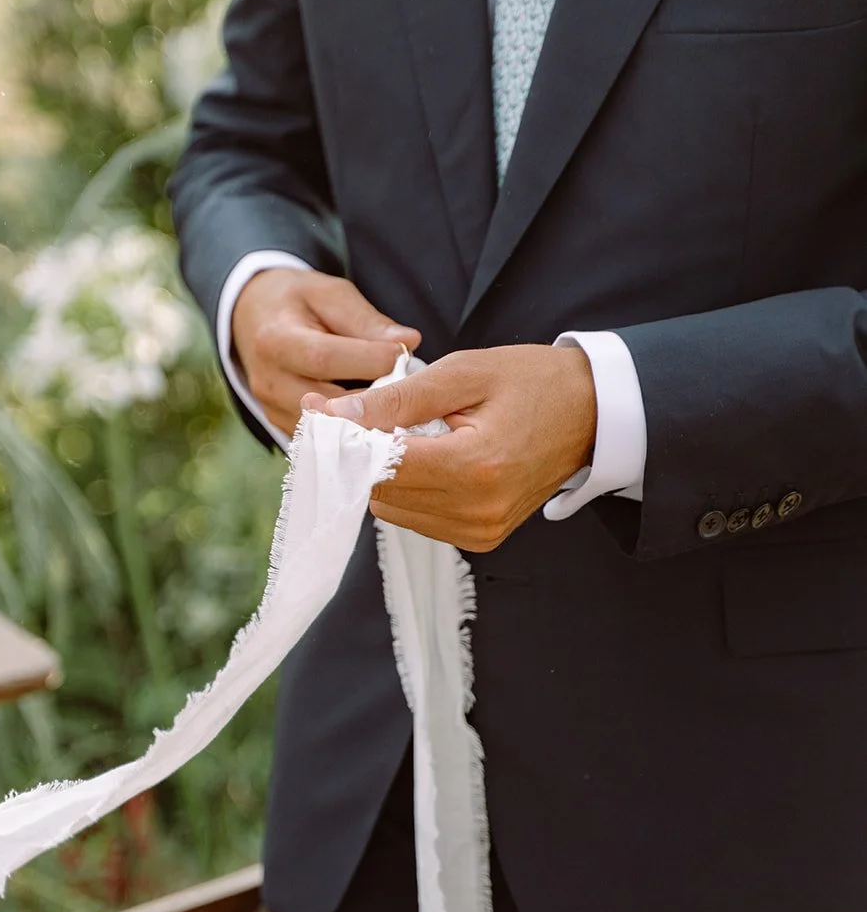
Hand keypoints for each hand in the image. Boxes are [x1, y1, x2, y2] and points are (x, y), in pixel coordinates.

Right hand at [232, 269, 420, 437]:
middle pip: (327, 401)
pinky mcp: (281, 425)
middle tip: (410, 387)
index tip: (404, 354)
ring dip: (366, 418)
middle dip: (374, 396)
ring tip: (397, 403)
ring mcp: (272, 409)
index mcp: (275, 340)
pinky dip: (352, 429)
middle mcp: (268, 381)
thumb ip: (367, 320)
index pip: (324, 357)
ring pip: (327, 427)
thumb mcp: (329, 294)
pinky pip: (322, 437)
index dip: (369, 360)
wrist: (254, 318)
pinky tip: (377, 417)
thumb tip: (408, 342)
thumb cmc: (298, 302)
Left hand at [301, 346, 596, 551]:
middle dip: (358, 455)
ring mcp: (480, 531)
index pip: (381, 465)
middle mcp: (477, 511)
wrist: (592, 413)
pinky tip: (422, 455)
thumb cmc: (532, 381)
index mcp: (475, 467)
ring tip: (399, 432)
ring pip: (393, 509)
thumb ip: (396, 399)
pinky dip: (407, 488)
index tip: (319, 409)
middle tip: (354, 414)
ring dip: (381, 474)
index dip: (343, 437)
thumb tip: (334, 416)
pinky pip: (417, 518)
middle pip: (380, 493)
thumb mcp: (464, 372)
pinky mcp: (481, 539)